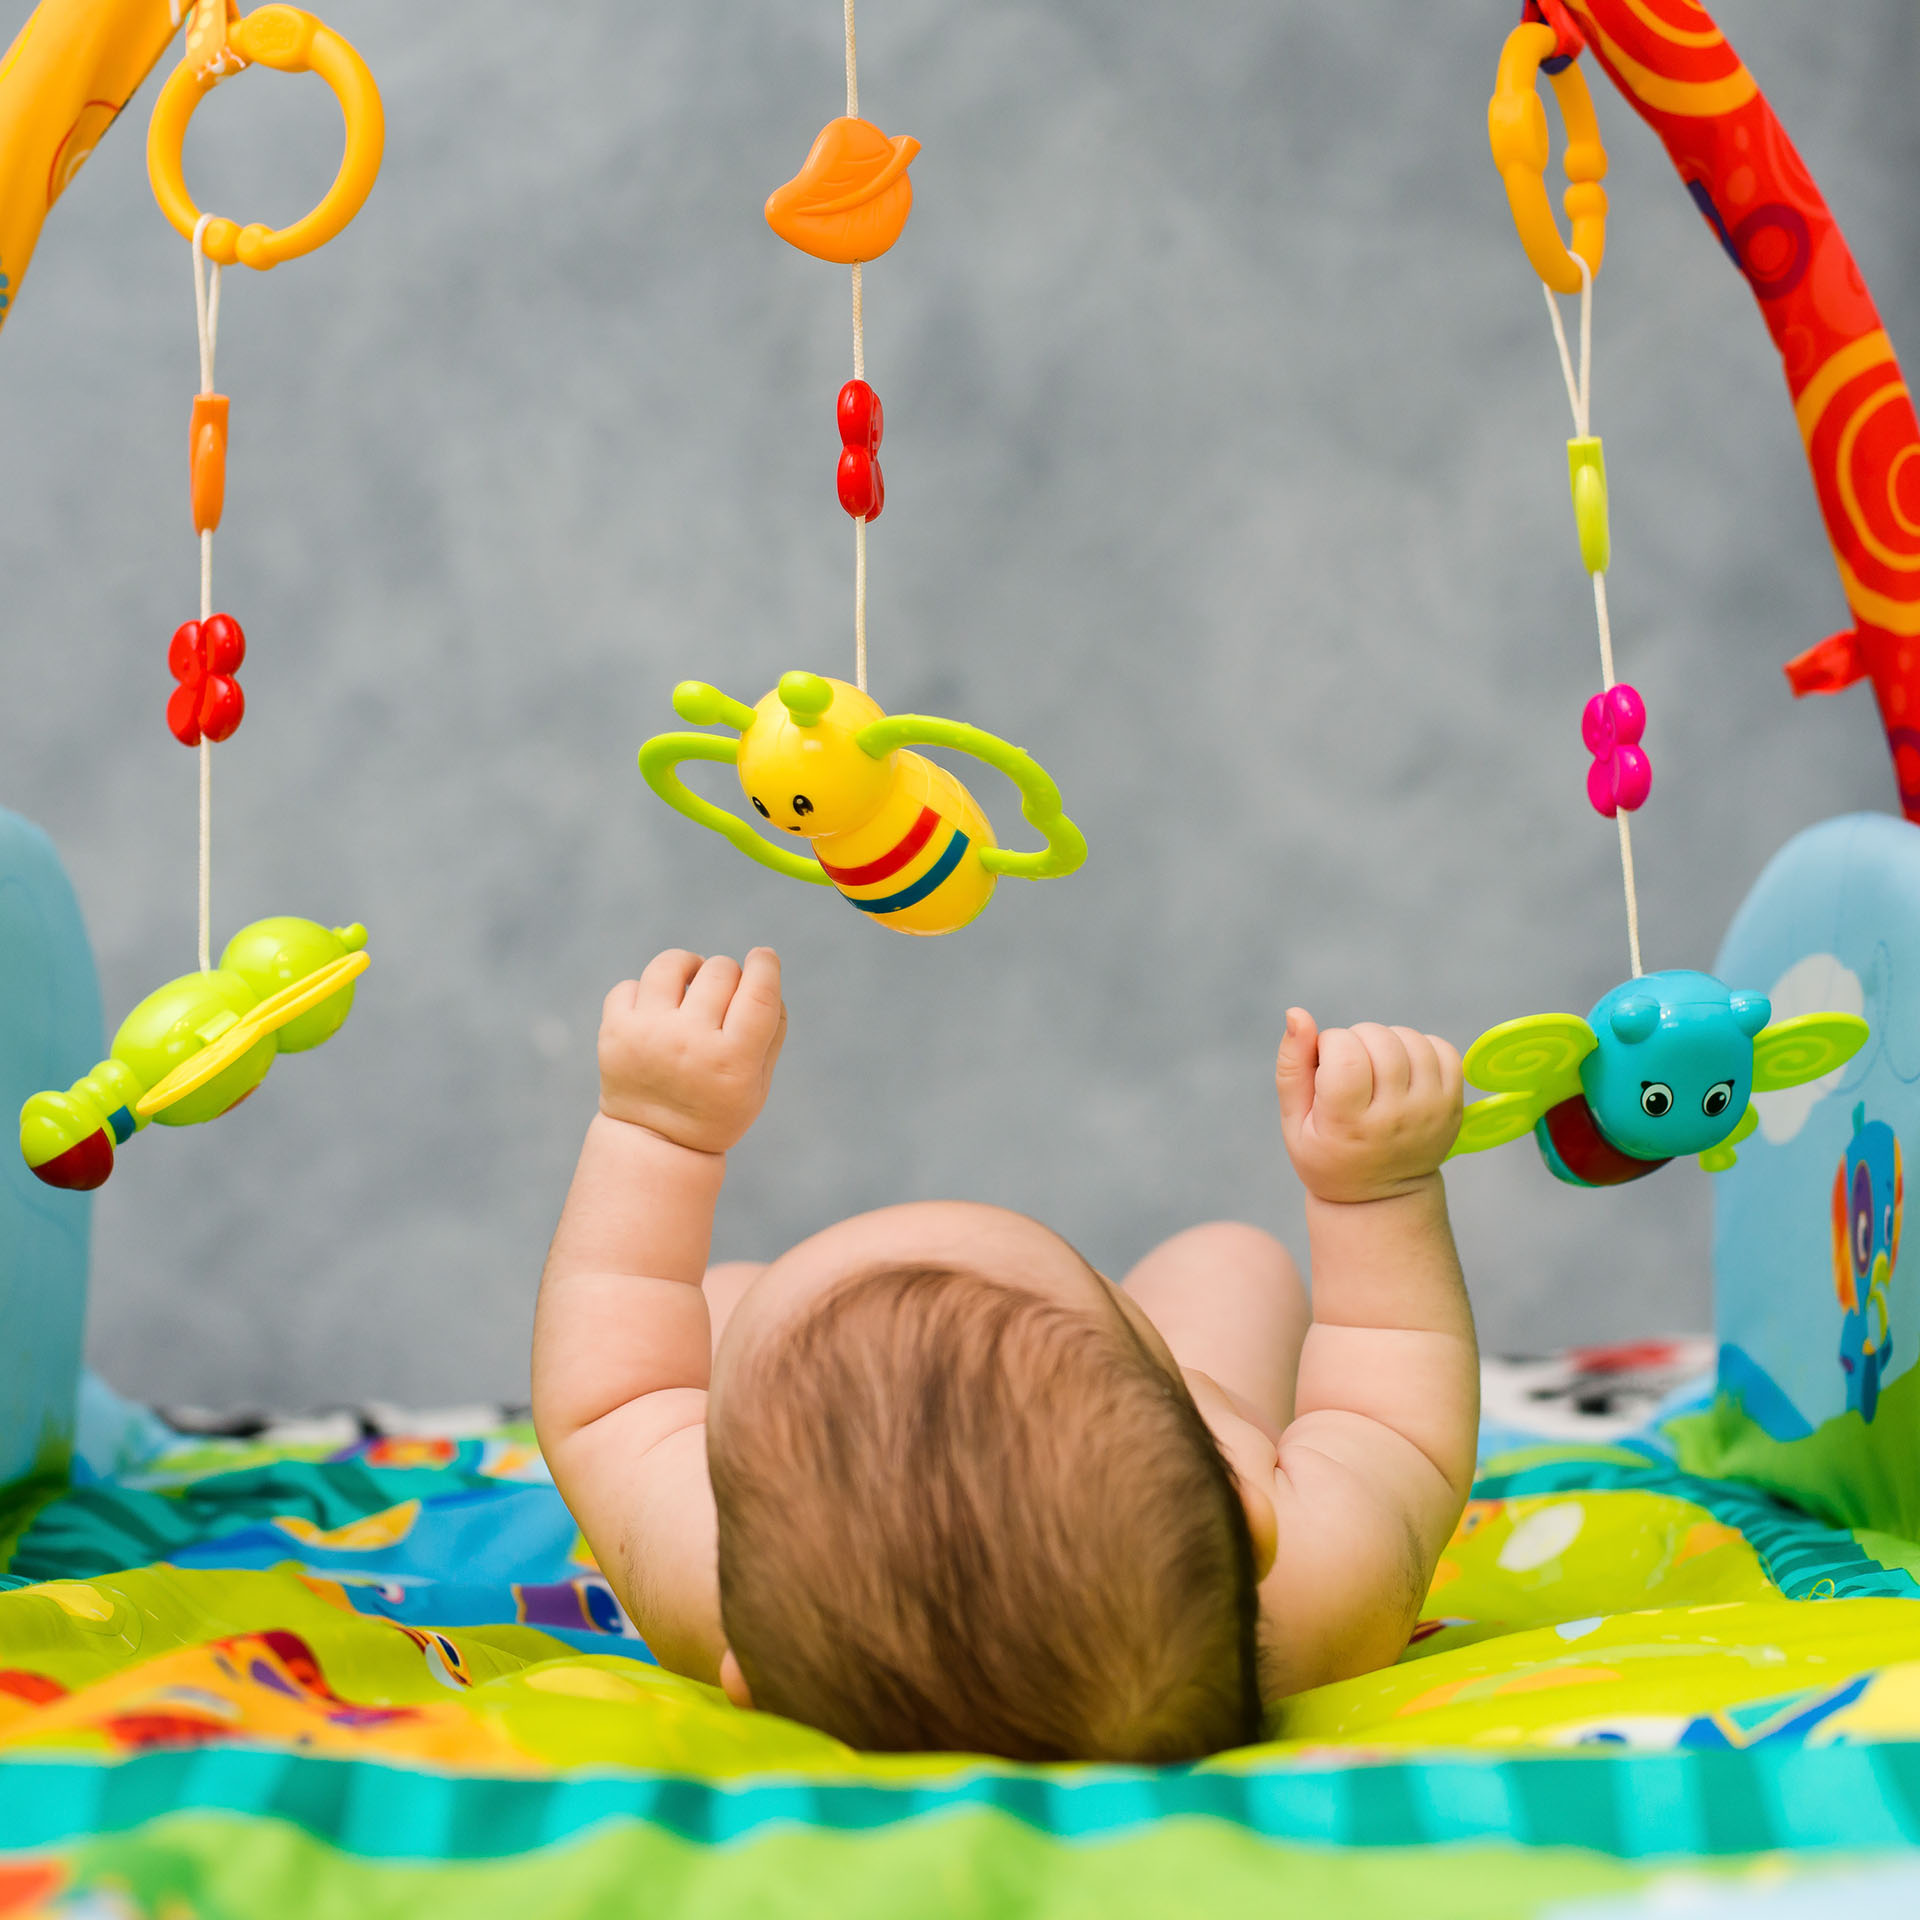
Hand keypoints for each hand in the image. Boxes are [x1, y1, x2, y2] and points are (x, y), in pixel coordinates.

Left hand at [598, 948, 787, 1153]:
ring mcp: (647, 1034)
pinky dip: (647, 991)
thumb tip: (764, 972)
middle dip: (729, 975)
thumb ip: (772, 1029)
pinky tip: (657, 1011)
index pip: (759, 993)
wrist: (654, 1141)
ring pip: (672, 964)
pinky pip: (631, 984)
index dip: (765, 966)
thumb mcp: (758, 1083)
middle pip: (720, 971)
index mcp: (731, 1061)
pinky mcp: (614, 1031)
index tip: (763, 958)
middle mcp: (688, 1043)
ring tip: (690, 986)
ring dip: (688, 967)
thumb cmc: (716, 1107)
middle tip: (724, 996)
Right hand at [1275, 1010, 1461, 1204]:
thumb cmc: (1327, 1154)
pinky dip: (1419, 1047)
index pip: (1345, 1052)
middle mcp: (1396, 1118)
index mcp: (1349, 1124)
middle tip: (1349, 1067)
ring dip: (1387, 1041)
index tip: (1325, 1064)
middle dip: (1356, 1039)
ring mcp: (1430, 1111)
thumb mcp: (1295, 1122)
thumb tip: (1297, 1013)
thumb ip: (1291, 1066)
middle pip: (1379, 1040)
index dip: (1330, 1044)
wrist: (1381, 1198)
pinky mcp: (1453, 1105)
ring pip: (1410, 1039)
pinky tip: (1402, 1068)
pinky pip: (1442, 1049)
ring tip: (1375, 1067)